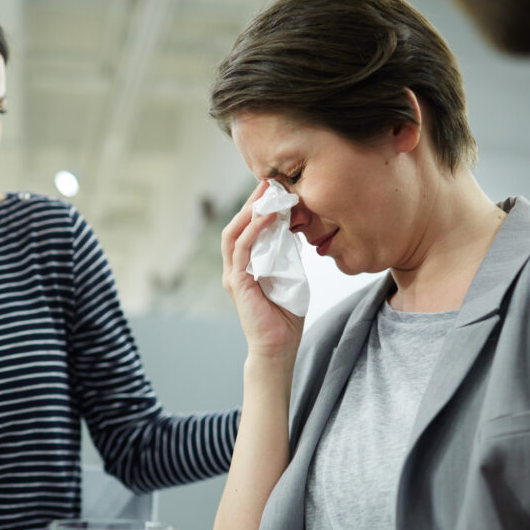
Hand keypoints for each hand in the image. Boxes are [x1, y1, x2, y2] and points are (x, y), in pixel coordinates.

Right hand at [221, 180, 303, 359]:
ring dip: (250, 210)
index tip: (273, 190)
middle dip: (251, 202)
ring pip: (234, 232)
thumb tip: (295, 231)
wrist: (278, 347)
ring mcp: (233, 275)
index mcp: (245, 266)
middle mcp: (235, 268)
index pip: (246, 230)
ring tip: (267, 194)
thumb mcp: (290, 277)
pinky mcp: (237, 282)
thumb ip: (287, 256)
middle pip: (236, 225)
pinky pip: (242, 249)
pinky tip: (268, 217)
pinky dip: (254, 230)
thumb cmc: (285, 316)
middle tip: (269, 182)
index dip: (257, 208)